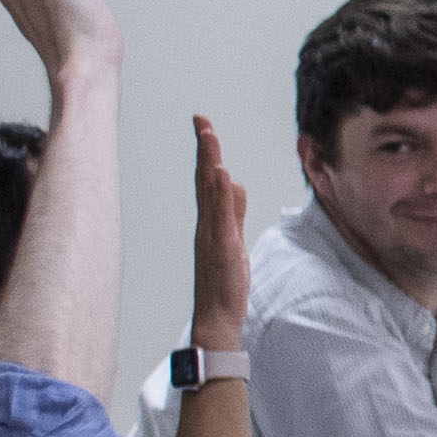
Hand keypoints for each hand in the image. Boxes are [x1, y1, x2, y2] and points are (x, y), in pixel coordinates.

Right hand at [188, 114, 249, 342]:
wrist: (217, 316)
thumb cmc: (224, 282)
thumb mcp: (234, 239)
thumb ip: (235, 212)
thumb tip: (235, 183)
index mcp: (210, 222)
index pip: (207, 181)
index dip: (207, 153)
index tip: (204, 126)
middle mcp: (206, 225)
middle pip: (203, 180)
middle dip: (204, 149)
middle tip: (201, 120)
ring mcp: (212, 235)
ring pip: (209, 193)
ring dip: (209, 163)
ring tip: (209, 135)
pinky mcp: (222, 248)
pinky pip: (220, 217)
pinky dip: (220, 195)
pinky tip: (221, 174)